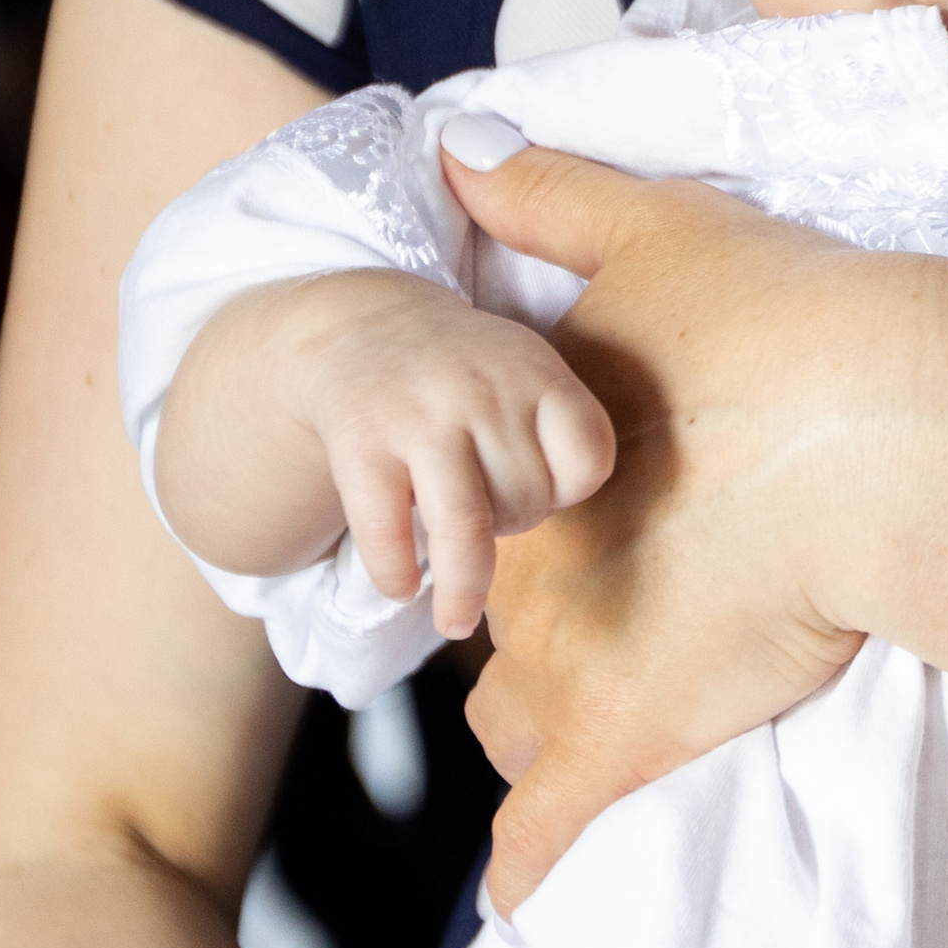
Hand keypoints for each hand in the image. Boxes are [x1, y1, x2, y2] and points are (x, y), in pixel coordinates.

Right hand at [296, 274, 615, 640]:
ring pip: (467, 528)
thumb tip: (566, 533)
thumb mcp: (524, 370)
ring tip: (457, 619)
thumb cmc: (463, 375)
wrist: (359, 328)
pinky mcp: (361, 442)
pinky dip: (397, 574)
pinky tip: (404, 586)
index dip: (571, 490)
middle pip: (527, 498)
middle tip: (489, 518)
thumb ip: (554, 432)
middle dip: (514, 524)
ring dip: (465, 587)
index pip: (588, 457)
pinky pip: (388, 531)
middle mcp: (480, 389)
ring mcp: (419, 416)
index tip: (548, 492)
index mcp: (535, 370)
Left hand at [441, 148, 914, 907]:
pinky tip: (538, 892)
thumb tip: (455, 141)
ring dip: (542, 732)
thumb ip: (552, 193)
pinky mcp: (628, 743)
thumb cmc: (787, 321)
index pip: (488, 517)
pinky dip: (534, 871)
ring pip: (505, 727)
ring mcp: (572, 663)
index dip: (532, 528)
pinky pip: (539, 846)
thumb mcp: (656, 227)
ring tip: (604, 736)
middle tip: (619, 624)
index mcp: (537, 459)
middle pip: (493, 623)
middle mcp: (532, 565)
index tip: (589, 532)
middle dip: (536, 631)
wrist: (890, 420)